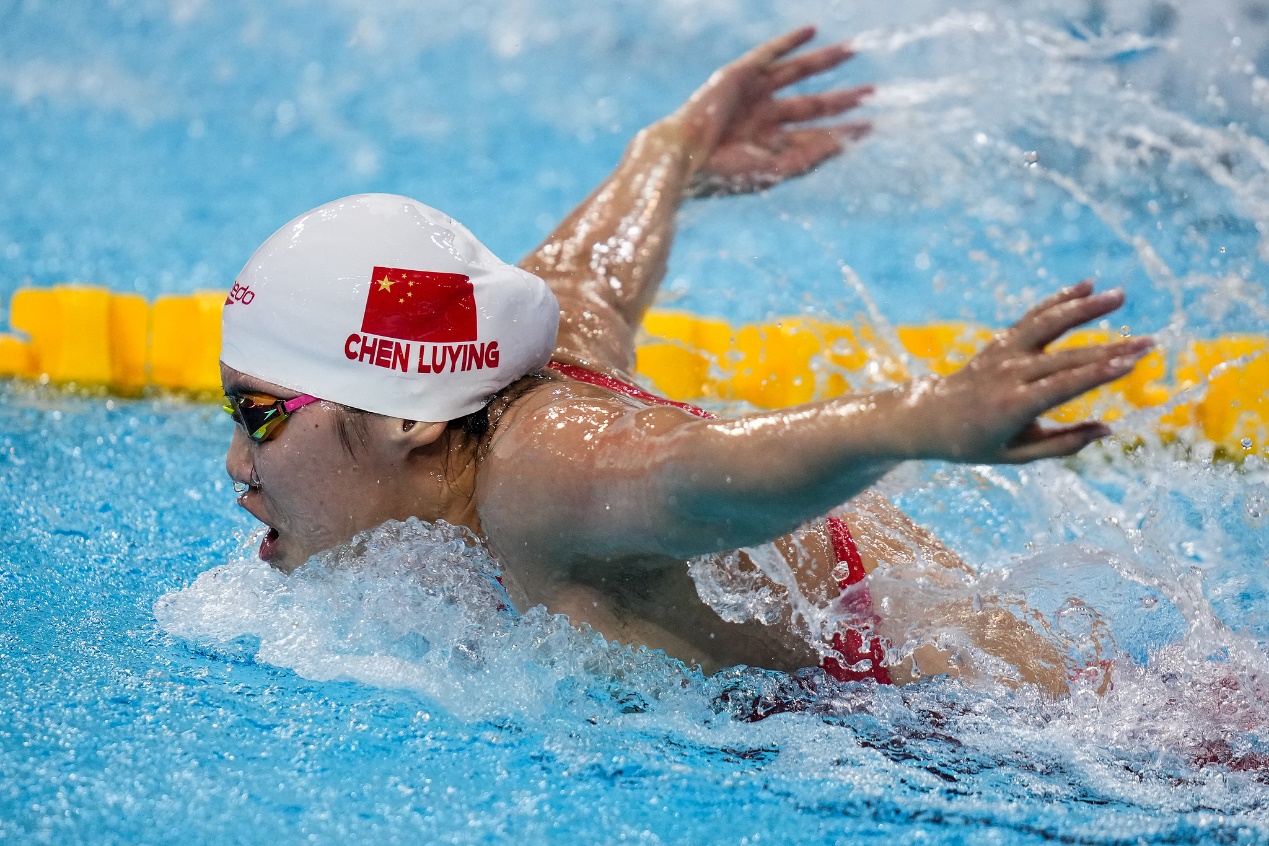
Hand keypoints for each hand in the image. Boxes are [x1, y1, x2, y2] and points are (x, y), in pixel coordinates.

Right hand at [674, 26, 872, 195]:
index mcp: (771, 145)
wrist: (686, 156)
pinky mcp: (739, 75)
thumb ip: (812, 156)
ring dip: (825, 61)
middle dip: (842, 97)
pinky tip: (812, 31)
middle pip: (813, 104)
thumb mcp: (776, 170)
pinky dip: (790, 41)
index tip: (872, 125)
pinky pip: (770, 53)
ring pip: (797, 73)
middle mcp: (765, 117)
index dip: (845, 129)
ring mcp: (753, 94)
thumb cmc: (725, 173)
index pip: (816, 134)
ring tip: (853, 49)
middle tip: (872, 91)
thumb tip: (847, 142)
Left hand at [898, 281, 1153, 462]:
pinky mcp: (1002, 342)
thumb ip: (1061, 445)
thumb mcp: (1015, 456)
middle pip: (1067, 357)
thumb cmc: (974, 443)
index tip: (1131, 363)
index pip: (1063, 386)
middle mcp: (1009, 373)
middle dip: (1111, 349)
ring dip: (1085, 308)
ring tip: (1119, 295)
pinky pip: (1034, 318)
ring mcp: (1004, 353)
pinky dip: (1059, 300)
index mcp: (1013, 405)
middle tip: (1150, 342)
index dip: (1098, 374)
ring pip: (1049, 325)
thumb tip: (1107, 430)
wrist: (929, 417)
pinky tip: (1087, 285)